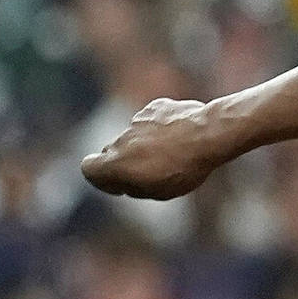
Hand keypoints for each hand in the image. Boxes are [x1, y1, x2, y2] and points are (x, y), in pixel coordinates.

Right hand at [81, 99, 232, 199]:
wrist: (209, 134)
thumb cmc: (185, 168)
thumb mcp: (159, 191)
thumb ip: (135, 186)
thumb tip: (126, 180)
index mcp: (115, 163)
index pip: (88, 168)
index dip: (103, 179)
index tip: (123, 184)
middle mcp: (120, 139)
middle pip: (113, 151)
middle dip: (128, 161)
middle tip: (156, 170)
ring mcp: (137, 120)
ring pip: (135, 135)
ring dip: (148, 143)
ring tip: (176, 152)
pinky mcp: (155, 107)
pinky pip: (152, 120)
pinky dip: (162, 127)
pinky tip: (182, 133)